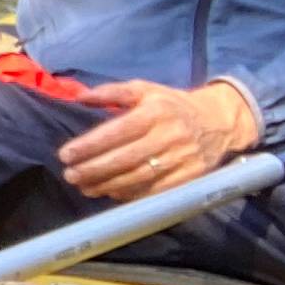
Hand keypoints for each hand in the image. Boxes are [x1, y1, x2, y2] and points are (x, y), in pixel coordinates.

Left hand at [58, 78, 261, 199]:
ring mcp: (182, 158)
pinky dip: (131, 194)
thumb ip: (112, 92)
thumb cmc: (171, 105)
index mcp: (156, 111)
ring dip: (108, 185)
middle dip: (94, 169)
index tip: (66, 154)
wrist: (218, 121)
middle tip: (70, 176)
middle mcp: (170, 135)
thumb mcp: (145, 89)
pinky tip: (111, 194)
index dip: (91, 145)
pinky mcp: (190, 176)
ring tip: (84, 188)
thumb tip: (80, 97)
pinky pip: (156, 190)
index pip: (118, 131)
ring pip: (139, 177)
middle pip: (126, 158)